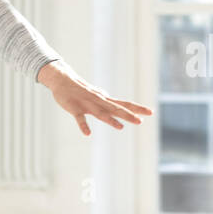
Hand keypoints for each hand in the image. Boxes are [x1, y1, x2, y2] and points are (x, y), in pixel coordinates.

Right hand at [38, 61, 152, 135]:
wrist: (62, 79)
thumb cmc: (78, 88)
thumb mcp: (93, 93)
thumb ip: (101, 96)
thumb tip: (107, 95)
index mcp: (104, 100)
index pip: (124, 104)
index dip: (137, 108)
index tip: (151, 112)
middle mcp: (99, 102)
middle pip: (116, 109)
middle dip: (129, 115)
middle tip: (141, 121)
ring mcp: (87, 105)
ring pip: (101, 113)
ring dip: (110, 120)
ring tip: (121, 127)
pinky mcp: (75, 108)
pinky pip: (80, 118)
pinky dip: (83, 126)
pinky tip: (87, 133)